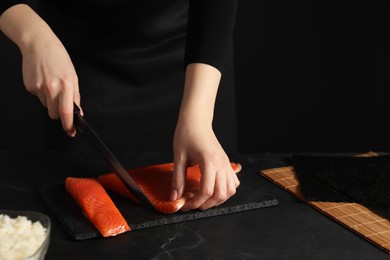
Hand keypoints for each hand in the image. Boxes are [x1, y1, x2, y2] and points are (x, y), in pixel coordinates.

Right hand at [0, 4, 80, 136]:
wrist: (39, 44)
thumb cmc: (58, 58)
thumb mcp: (73, 76)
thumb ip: (75, 95)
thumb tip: (78, 111)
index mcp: (66, 84)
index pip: (66, 111)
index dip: (68, 125)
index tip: (71, 131)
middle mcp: (52, 87)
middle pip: (54, 114)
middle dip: (59, 114)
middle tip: (61, 103)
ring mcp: (39, 87)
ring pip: (46, 106)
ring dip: (50, 101)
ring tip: (52, 85)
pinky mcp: (30, 86)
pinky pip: (38, 98)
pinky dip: (42, 93)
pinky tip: (44, 81)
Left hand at [171, 120, 239, 210]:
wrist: (196, 121)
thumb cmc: (187, 135)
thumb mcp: (179, 157)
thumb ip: (178, 179)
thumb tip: (174, 197)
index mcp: (210, 162)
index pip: (206, 191)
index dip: (195, 202)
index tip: (184, 205)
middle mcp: (222, 164)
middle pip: (220, 194)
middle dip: (206, 204)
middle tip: (193, 204)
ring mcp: (226, 164)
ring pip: (230, 191)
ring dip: (218, 199)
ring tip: (203, 199)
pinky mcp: (227, 163)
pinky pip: (233, 182)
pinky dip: (226, 191)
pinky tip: (214, 190)